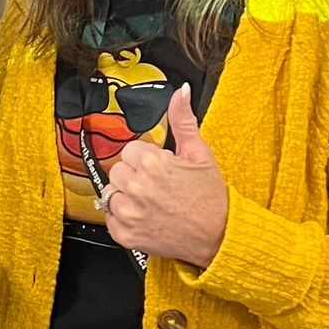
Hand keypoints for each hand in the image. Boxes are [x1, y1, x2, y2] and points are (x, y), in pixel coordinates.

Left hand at [104, 87, 229, 266]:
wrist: (218, 236)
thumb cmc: (210, 198)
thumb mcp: (200, 154)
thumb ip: (183, 121)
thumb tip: (180, 93)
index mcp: (152, 163)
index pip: (130, 150)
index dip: (146, 159)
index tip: (160, 169)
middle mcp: (137, 187)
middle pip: (118, 170)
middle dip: (134, 176)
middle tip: (157, 187)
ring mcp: (129, 213)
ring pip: (111, 193)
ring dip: (127, 197)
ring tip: (152, 202)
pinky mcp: (125, 234)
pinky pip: (110, 219)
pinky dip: (124, 219)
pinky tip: (146, 217)